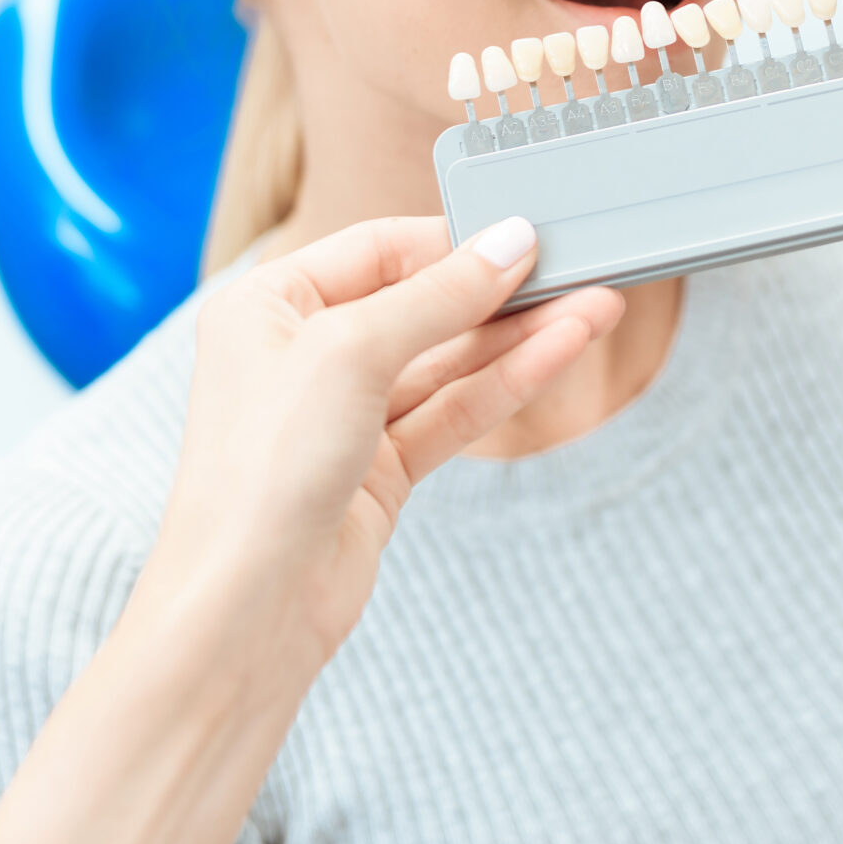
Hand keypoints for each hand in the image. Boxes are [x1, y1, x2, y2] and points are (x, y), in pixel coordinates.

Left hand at [143, 215, 623, 672]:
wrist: (248, 608)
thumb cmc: (264, 468)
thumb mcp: (351, 353)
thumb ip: (437, 296)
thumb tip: (508, 244)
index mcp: (267, 305)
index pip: (376, 249)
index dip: (451, 241)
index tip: (524, 236)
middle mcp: (301, 354)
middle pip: (419, 305)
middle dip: (499, 291)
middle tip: (577, 270)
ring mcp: (343, 416)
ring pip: (446, 362)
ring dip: (519, 338)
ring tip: (594, 309)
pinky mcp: (378, 472)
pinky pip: (452, 413)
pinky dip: (506, 384)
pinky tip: (558, 354)